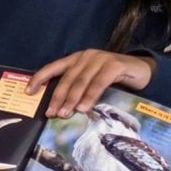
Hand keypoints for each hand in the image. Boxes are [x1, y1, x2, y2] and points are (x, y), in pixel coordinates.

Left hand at [27, 49, 155, 117]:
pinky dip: (90, 96)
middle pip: (66, 79)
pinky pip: (98, 83)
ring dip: (72, 99)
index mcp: (76, 59)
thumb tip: (61, 107)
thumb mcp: (92, 80)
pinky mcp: (114, 65)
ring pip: (81, 82)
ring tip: (66, 114)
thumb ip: (78, 87)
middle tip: (52, 113)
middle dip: (58, 97)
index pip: (52, 68)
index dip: (39, 79)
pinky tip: (84, 107)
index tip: (29, 92)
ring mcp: (100, 59)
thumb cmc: (113, 77)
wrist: (142, 70)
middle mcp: (85, 56)